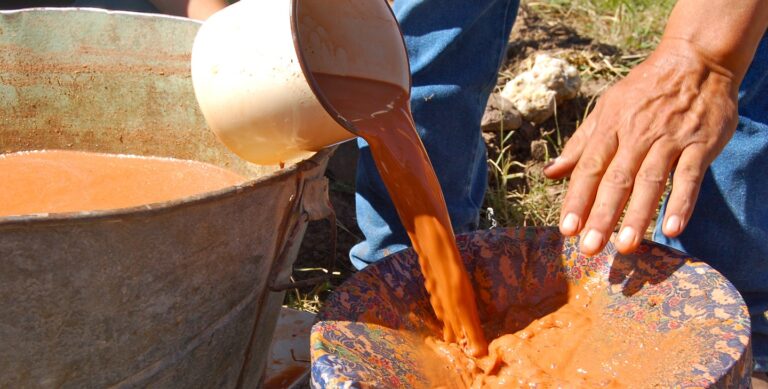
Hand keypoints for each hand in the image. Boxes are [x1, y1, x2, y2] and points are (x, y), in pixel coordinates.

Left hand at [543, 39, 738, 254]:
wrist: (696, 61)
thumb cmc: (645, 89)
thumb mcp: (607, 108)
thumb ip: (580, 144)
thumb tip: (550, 173)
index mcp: (611, 127)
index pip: (589, 169)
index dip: (577, 199)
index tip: (566, 229)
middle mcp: (637, 135)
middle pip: (616, 180)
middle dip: (601, 216)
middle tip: (590, 248)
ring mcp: (670, 140)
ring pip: (650, 181)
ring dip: (637, 215)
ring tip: (625, 246)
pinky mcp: (700, 145)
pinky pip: (690, 177)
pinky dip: (682, 202)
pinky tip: (672, 228)